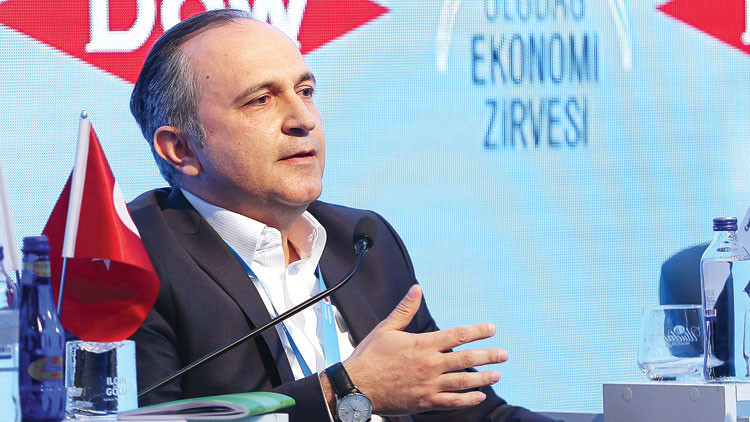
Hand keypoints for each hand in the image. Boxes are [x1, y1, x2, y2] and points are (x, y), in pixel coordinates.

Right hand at [342, 284, 507, 414]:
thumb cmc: (369, 357)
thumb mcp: (386, 328)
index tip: (491, 329)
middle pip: (467, 359)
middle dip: (489, 356)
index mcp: (422, 344)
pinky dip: (468, 400)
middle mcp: (430, 365)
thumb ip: (405, 310)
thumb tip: (417, 289)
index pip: (458, 335)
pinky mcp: (425, 402)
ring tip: (497, 375)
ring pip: (464, 382)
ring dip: (483, 378)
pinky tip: (479, 397)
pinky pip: (452, 402)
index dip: (478, 331)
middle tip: (504, 355)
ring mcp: (429, 385)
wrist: (356, 386)